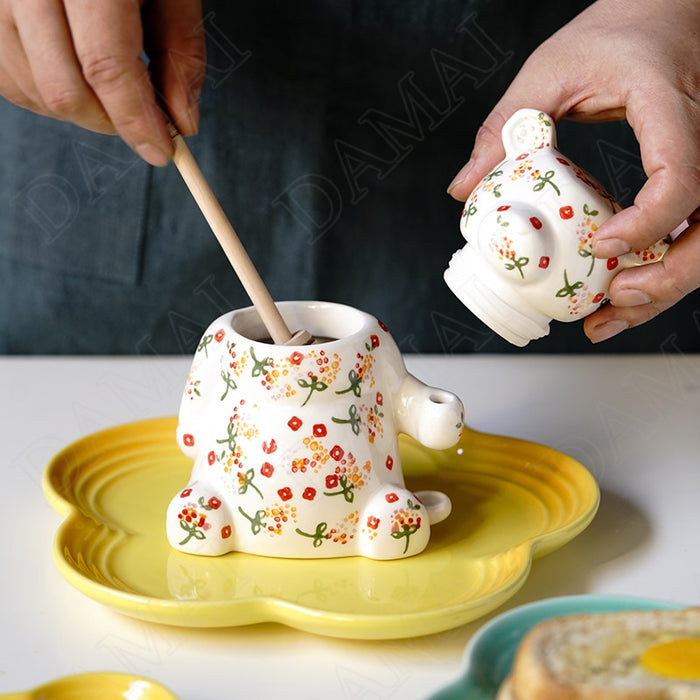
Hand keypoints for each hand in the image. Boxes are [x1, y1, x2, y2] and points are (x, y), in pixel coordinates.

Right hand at [0, 0, 204, 165]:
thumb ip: (181, 53)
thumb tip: (182, 123)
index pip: (104, 65)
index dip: (135, 120)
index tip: (162, 152)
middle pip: (63, 87)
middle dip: (111, 124)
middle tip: (143, 125)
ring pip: (32, 89)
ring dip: (80, 113)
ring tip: (111, 94)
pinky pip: (6, 78)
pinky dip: (45, 96)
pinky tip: (74, 79)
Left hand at [447, 0, 699, 342]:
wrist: (661, 13)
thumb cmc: (615, 32)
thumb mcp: (549, 69)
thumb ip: (506, 124)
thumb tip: (465, 187)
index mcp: (669, 103)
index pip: (679, 171)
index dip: (647, 221)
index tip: (603, 245)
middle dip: (669, 276)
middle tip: (614, 299)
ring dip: (665, 287)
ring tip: (608, 316)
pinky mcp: (696, 175)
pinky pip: (689, 231)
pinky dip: (661, 271)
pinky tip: (622, 296)